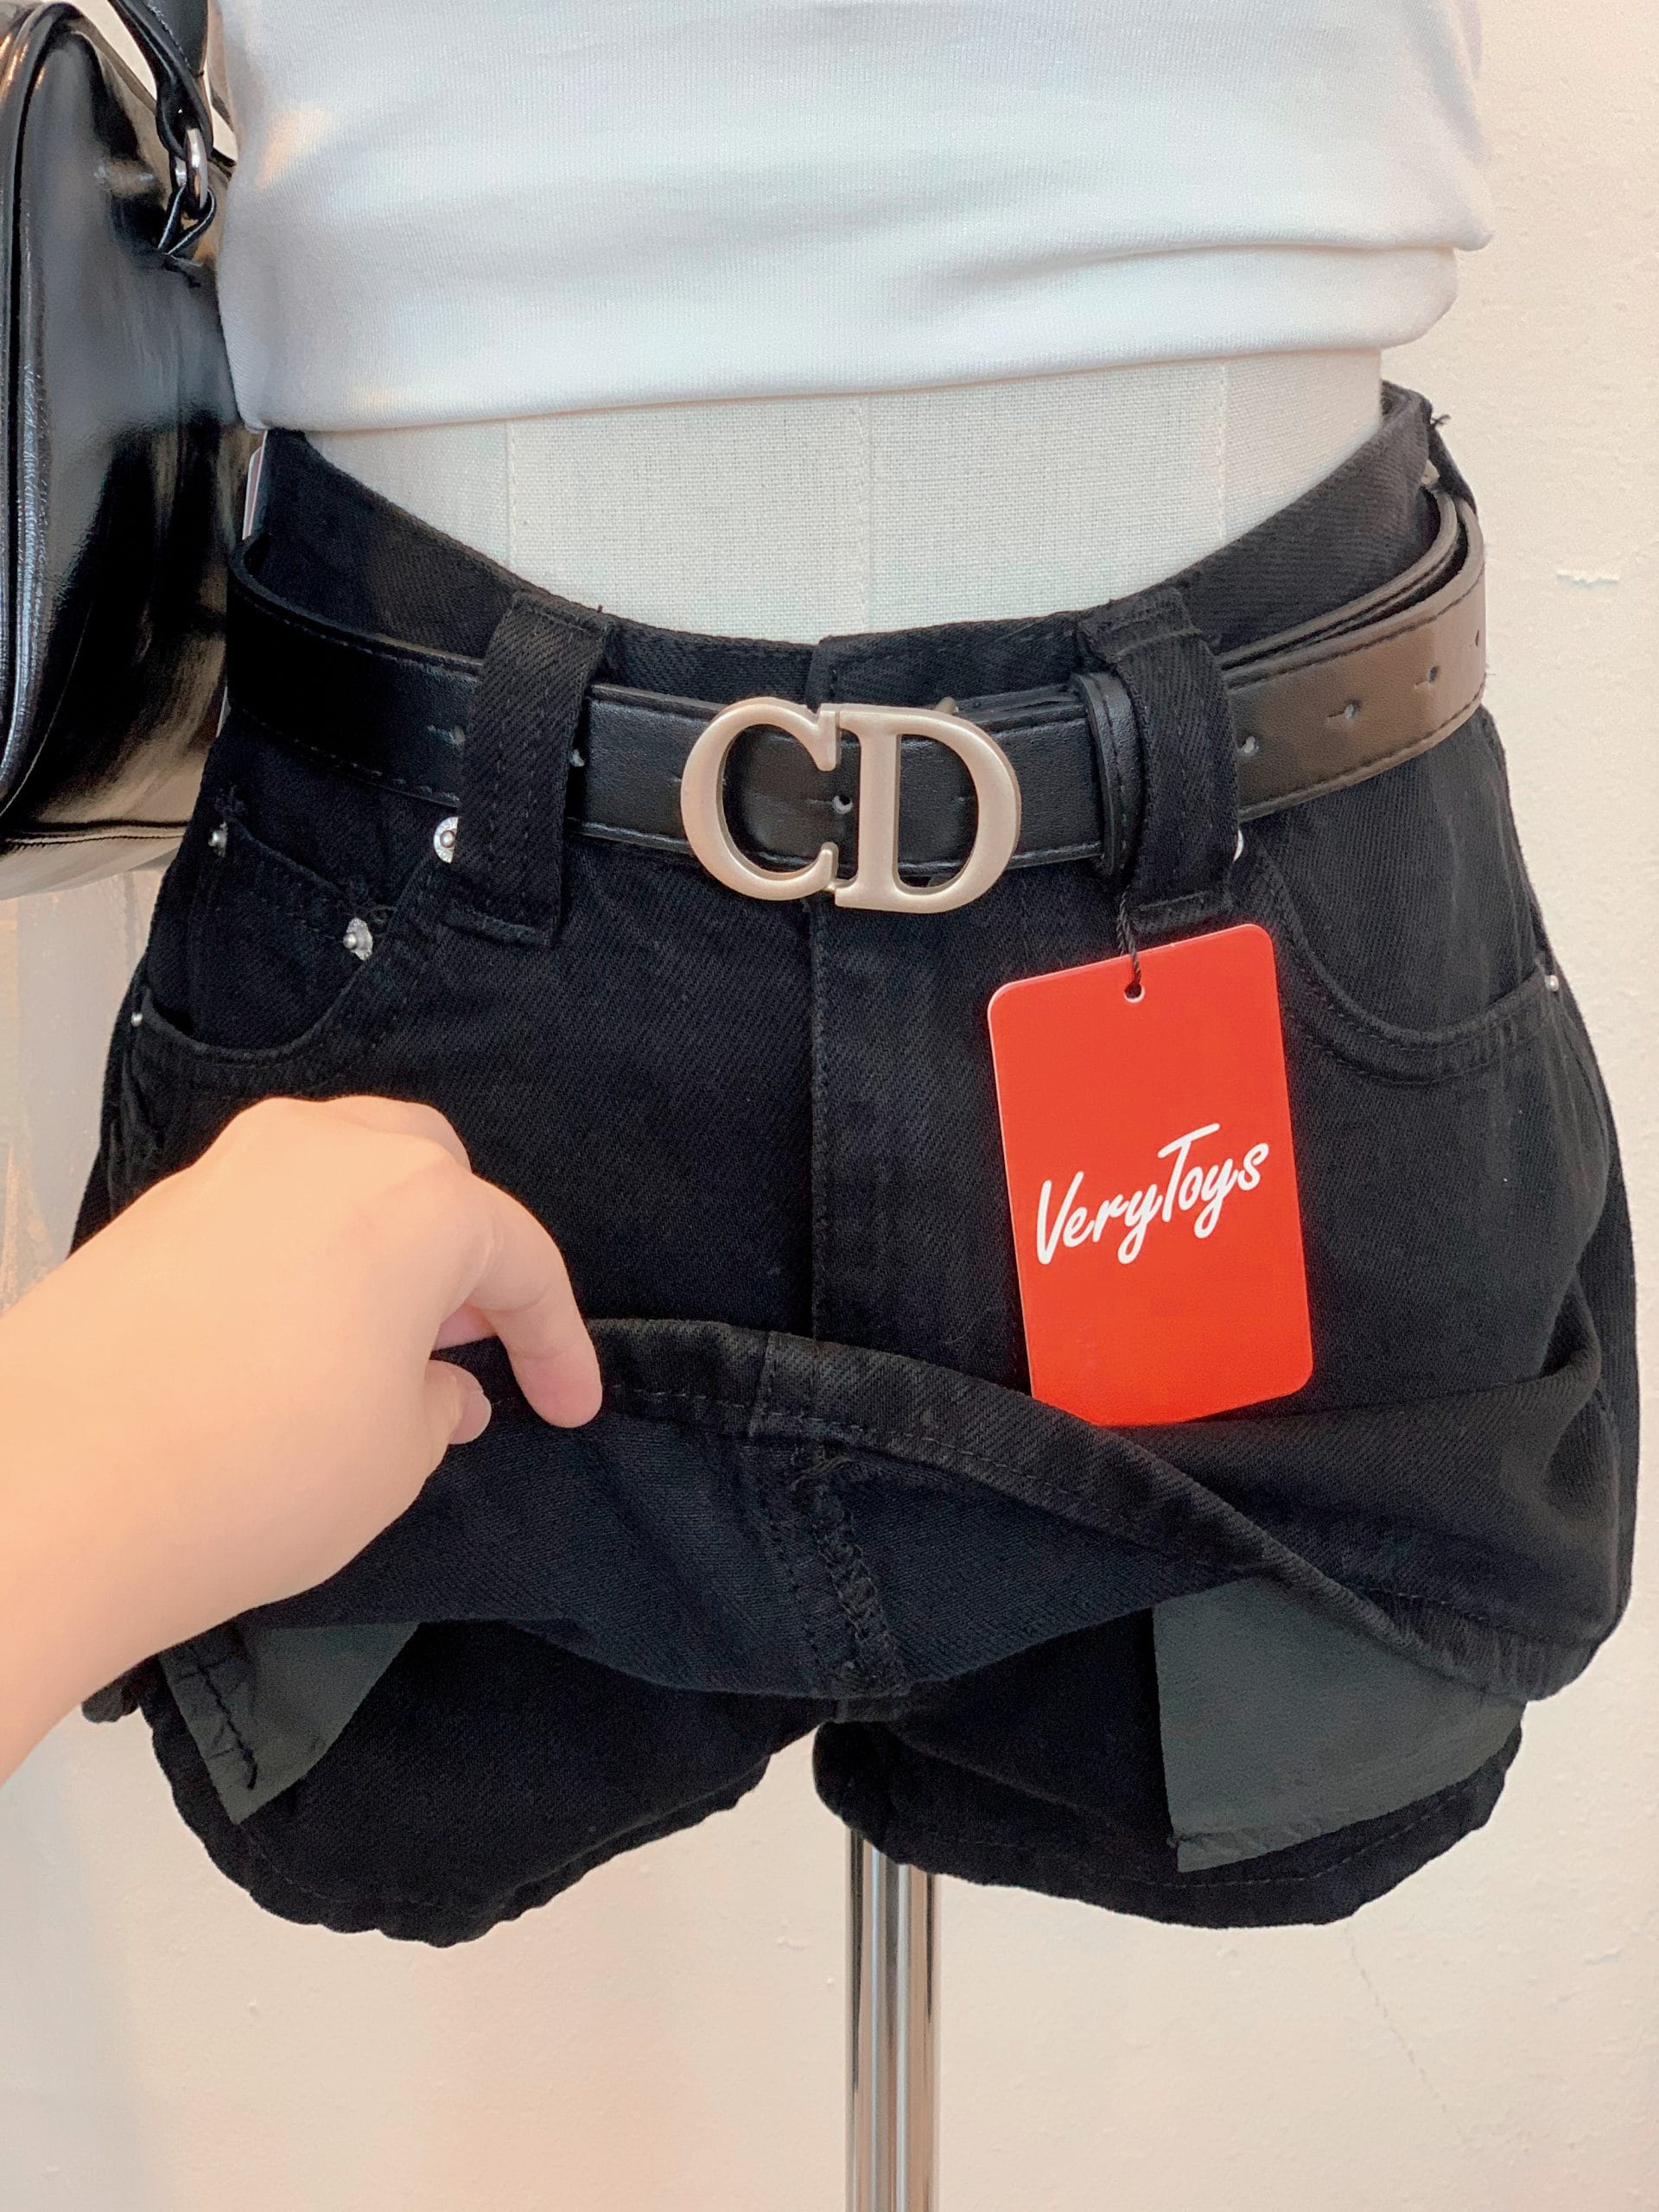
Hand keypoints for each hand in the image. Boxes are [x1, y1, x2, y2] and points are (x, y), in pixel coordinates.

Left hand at [0, 1095, 599, 1778]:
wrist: (53, 1489)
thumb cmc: (262, 1473)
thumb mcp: (395, 1459)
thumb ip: (438, 1405)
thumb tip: (439, 1386)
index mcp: (418, 1199)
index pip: (519, 1258)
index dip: (557, 1343)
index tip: (569, 1409)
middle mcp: (326, 1152)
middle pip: (432, 1170)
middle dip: (467, 1250)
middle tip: (470, 1341)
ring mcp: (229, 1171)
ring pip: (340, 1172)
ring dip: (382, 1239)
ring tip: (384, 1336)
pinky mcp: (155, 1210)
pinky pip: (265, 1209)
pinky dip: (305, 1253)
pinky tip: (294, 1337)